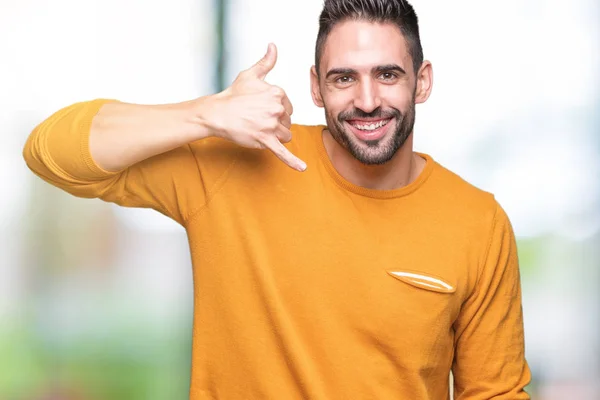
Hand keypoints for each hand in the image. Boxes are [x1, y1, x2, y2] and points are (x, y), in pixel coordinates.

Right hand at [201, 43, 305, 171]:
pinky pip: (282, 153)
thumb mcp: (251, 75)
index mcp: (278, 93)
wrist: (217, 112)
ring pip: (285, 136)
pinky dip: (293, 161)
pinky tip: (302, 168)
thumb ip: (266, 62)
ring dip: (275, 136)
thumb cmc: (233, 94)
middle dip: (275, 123)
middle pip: (287, 122)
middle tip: (256, 119)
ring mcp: (271, 125)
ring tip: (258, 129)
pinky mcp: (265, 140)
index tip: (261, 109)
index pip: (288, 107)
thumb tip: (273, 46)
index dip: (276, 110)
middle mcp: (277, 108)